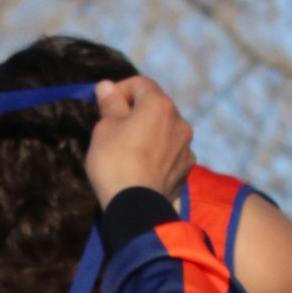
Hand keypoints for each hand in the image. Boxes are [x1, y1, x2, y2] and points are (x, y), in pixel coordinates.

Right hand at [84, 77, 194, 207]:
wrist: (136, 208)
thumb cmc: (115, 162)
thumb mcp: (104, 129)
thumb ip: (110, 104)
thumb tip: (106, 85)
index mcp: (160, 105)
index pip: (140, 84)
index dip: (120, 90)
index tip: (105, 104)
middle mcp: (180, 122)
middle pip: (156, 107)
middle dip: (136, 113)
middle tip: (114, 129)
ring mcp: (186, 147)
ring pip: (165, 131)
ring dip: (149, 134)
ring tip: (129, 152)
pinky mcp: (186, 169)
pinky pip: (171, 153)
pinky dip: (159, 154)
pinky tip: (143, 168)